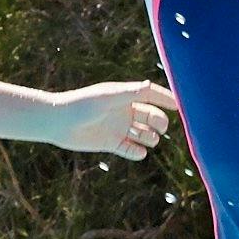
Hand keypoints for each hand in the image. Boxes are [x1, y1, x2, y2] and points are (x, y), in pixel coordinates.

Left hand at [47, 80, 176, 160]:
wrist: (59, 123)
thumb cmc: (82, 105)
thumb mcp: (108, 97)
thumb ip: (129, 93)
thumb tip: (149, 85)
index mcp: (125, 96)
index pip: (151, 95)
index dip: (165, 99)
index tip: (179, 105)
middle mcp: (124, 111)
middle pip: (152, 116)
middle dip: (160, 122)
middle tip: (160, 128)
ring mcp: (119, 128)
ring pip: (145, 134)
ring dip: (151, 138)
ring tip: (147, 139)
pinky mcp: (111, 143)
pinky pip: (132, 150)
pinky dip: (138, 152)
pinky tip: (138, 152)